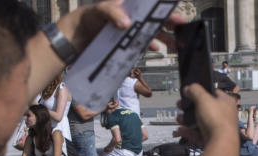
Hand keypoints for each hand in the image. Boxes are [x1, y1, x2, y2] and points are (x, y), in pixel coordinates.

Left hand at [59, 1, 183, 52]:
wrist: (75, 40)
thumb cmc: (86, 19)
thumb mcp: (98, 11)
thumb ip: (111, 12)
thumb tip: (126, 22)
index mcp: (127, 5)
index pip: (148, 5)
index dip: (162, 7)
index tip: (174, 9)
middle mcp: (131, 16)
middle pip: (154, 18)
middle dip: (169, 22)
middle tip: (182, 26)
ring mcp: (129, 30)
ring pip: (150, 32)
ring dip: (164, 36)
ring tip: (175, 43)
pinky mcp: (126, 43)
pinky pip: (141, 44)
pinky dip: (149, 45)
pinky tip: (156, 48)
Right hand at [178, 84, 236, 143]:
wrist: (221, 144)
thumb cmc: (218, 121)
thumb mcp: (203, 98)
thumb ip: (195, 90)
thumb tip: (189, 88)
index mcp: (226, 102)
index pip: (213, 92)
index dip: (201, 91)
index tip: (191, 92)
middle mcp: (224, 115)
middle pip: (205, 108)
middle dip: (191, 108)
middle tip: (182, 106)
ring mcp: (218, 128)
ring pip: (200, 122)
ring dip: (188, 120)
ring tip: (180, 118)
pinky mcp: (212, 139)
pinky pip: (198, 134)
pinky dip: (189, 132)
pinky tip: (181, 130)